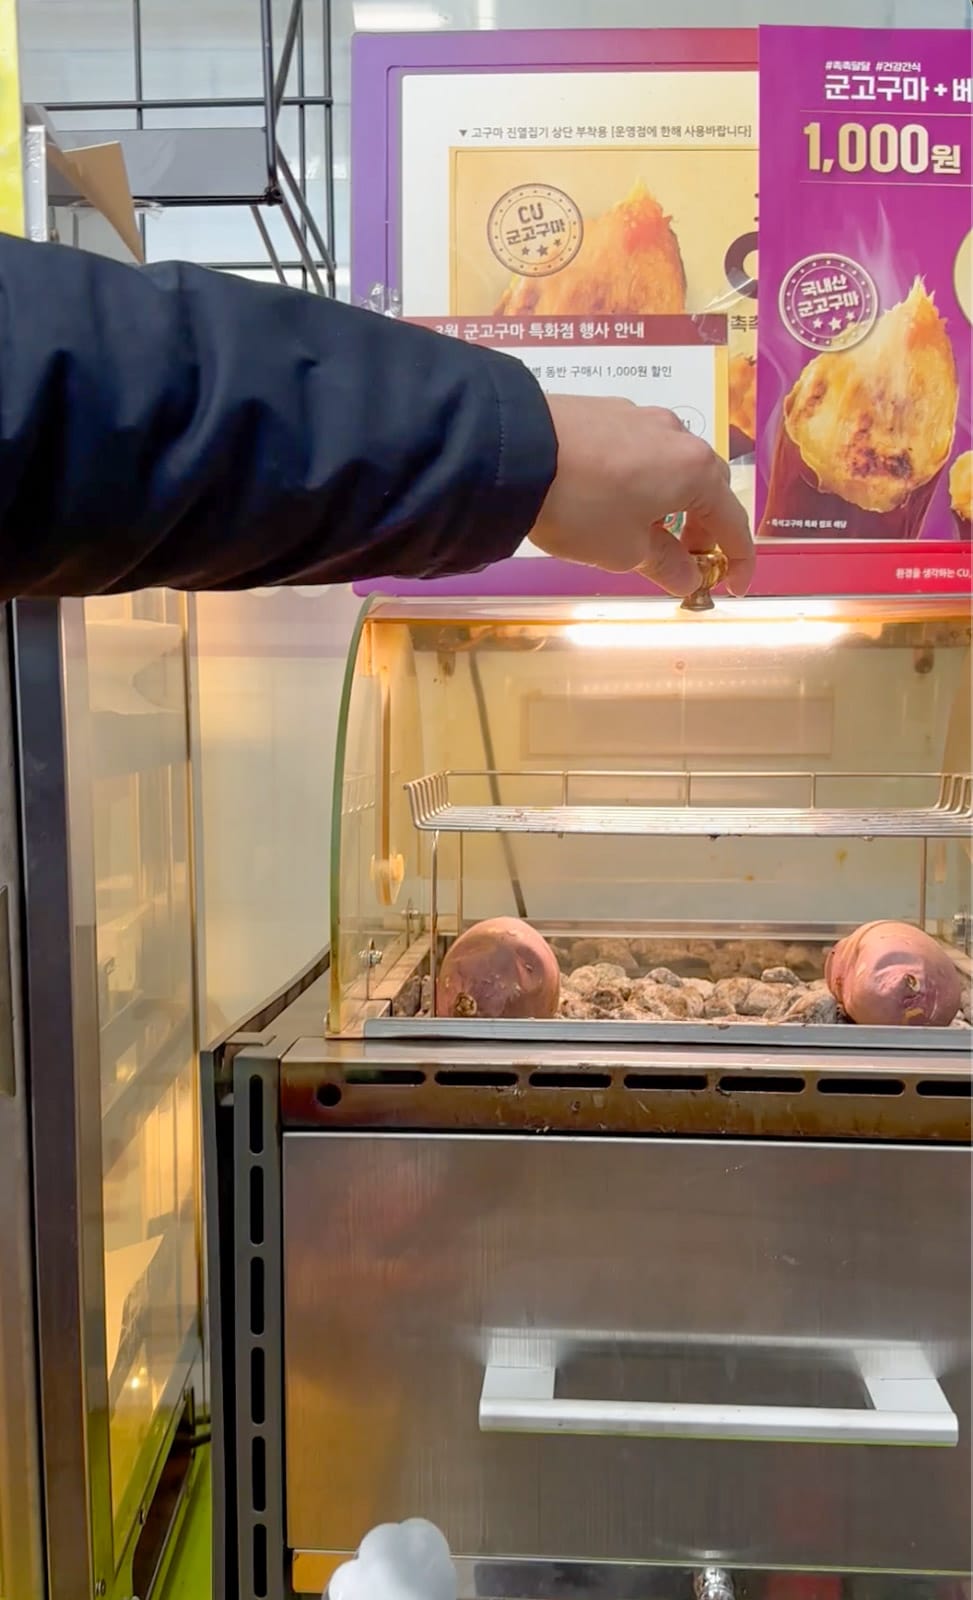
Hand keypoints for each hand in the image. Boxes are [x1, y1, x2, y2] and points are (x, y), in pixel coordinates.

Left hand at [530, 395, 754, 596]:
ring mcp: (642, 417)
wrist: (514, 450)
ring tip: (643, 531)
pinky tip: (611, 499)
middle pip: (707, 488)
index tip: (731, 588)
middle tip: (683, 561)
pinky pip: (640, 452)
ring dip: (669, 503)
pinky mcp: (606, 410)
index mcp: (695, 471)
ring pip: (671, 467)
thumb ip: (666, 565)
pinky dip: (641, 482)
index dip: (738, 561)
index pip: (733, 522)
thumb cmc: (582, 507)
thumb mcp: (625, 550)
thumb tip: (690, 576)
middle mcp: (678, 436)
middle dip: (702, 529)